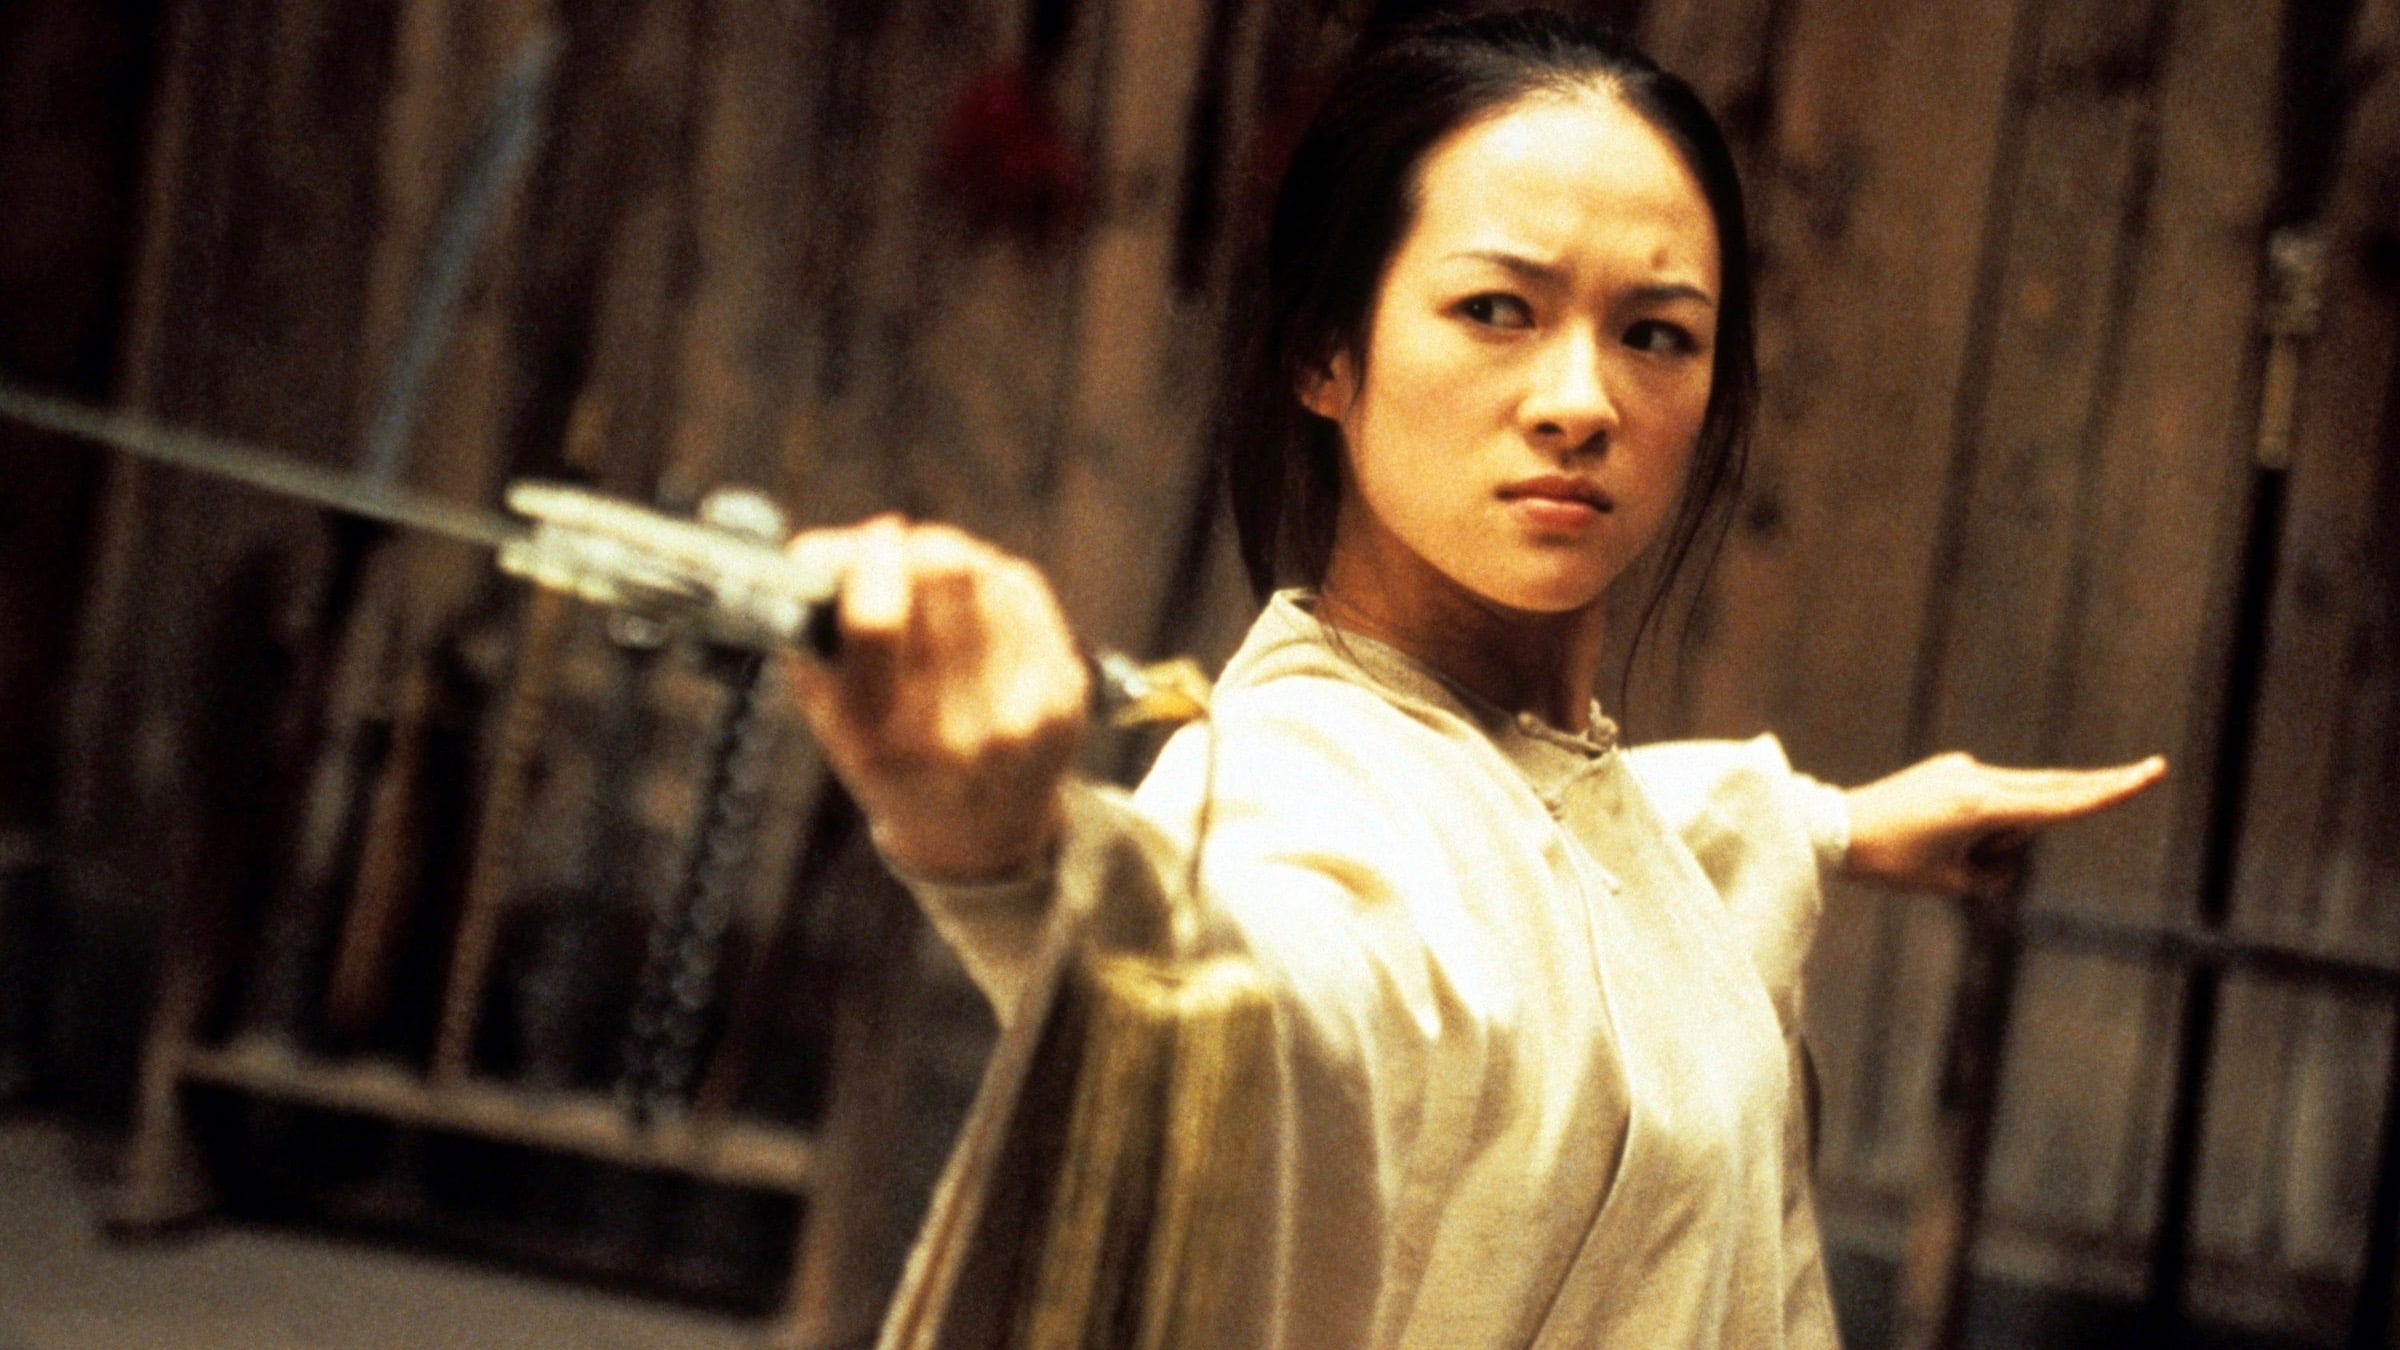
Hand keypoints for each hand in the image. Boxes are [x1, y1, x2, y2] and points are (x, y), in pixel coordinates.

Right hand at [783, 515, 1089, 882]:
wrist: (978, 831)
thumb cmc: (890, 762)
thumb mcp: (831, 719)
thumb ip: (810, 636)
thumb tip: (823, 548)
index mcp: (883, 744)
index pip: (877, 621)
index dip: (869, 560)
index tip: (869, 541)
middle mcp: (958, 734)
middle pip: (945, 574)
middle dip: (916, 548)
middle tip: (900, 550)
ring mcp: (1023, 714)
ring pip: (988, 572)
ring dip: (955, 560)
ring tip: (938, 584)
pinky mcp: (1066, 692)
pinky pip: (1024, 593)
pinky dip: (994, 584)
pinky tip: (977, 607)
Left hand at [1841, 752, 2167, 895]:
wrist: (1832, 828)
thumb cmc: (1889, 863)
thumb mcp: (1951, 882)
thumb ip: (1995, 870)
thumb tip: (2011, 843)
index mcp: (1981, 807)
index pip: (2061, 803)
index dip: (2110, 793)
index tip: (2149, 774)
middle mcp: (1977, 779)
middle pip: (2051, 791)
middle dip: (2088, 794)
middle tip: (2153, 769)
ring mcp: (1962, 769)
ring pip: (2017, 802)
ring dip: (2005, 833)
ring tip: (1946, 855)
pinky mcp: (1949, 770)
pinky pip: (1989, 799)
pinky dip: (1985, 823)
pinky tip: (1937, 838)